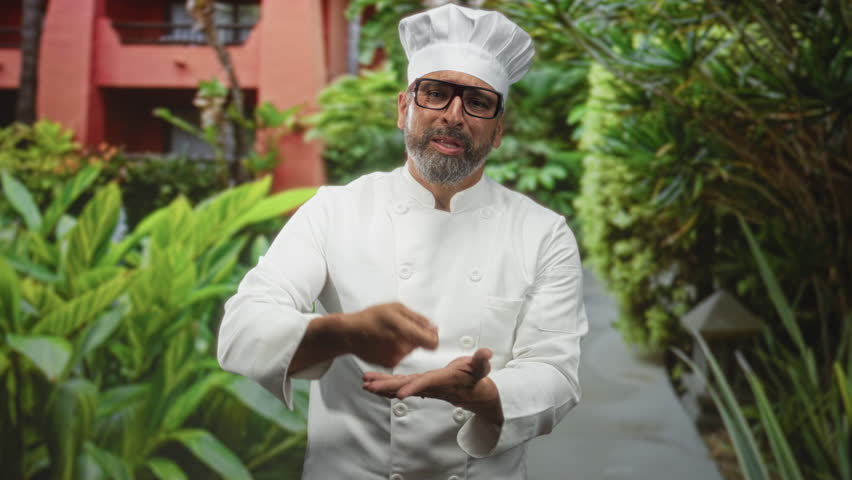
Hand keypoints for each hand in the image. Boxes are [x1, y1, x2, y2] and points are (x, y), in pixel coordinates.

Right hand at [340, 302, 438, 367]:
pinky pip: (401, 355)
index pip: (432, 342)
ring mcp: (396, 357)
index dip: (433, 337)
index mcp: (406, 330)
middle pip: (421, 345)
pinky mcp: (390, 364)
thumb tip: (434, 328)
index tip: (428, 334)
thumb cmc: (371, 318)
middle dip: (415, 337)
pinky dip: (395, 349)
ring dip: (405, 343)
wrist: (350, 333)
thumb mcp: (396, 308)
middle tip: (399, 329)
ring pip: (410, 350)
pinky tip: (384, 342)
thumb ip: (418, 319)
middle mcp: (402, 347)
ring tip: (389, 334)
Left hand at [362, 348, 502, 424]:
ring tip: (365, 384)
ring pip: (401, 386)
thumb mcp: (482, 368)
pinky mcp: (422, 384)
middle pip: (407, 386)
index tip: (399, 393)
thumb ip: (482, 361)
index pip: (427, 383)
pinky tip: (374, 385)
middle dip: (388, 387)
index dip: (413, 388)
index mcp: (445, 380)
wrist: (477, 394)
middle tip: (369, 386)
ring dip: (383, 385)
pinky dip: (387, 385)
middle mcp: (432, 385)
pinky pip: (402, 385)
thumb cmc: (478, 379)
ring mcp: (426, 386)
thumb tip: (485, 353)